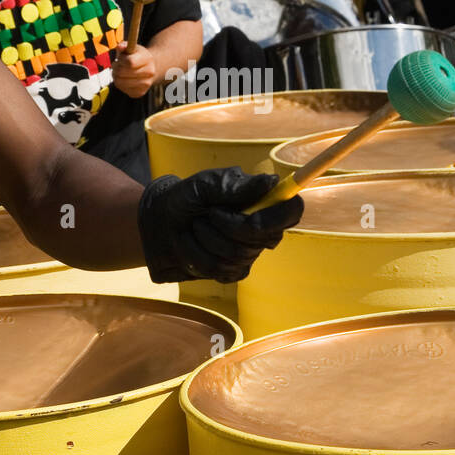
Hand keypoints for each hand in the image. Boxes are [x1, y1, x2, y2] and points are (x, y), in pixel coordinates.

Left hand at [112, 41, 156, 97]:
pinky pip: (122, 88)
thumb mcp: (132, 47)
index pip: (130, 62)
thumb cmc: (138, 56)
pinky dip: (119, 83)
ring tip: (119, 71)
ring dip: (115, 76)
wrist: (150, 69)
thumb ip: (124, 46)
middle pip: (122, 73)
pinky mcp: (139, 93)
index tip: (120, 57)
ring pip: (120, 82)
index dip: (121, 59)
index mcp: (148, 59)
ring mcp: (145, 84)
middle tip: (116, 65)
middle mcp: (149, 73)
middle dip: (115, 68)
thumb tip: (120, 47)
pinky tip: (124, 78)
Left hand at [137, 167, 304, 282]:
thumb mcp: (207, 184)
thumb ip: (238, 185)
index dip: (280, 216)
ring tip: (195, 225)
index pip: (292, 211)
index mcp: (263, 203)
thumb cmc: (188, 197)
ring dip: (207, 237)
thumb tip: (272, 181)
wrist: (162, 222)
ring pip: (237, 254)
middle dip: (229, 225)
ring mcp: (248, 254)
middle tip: (209, 212)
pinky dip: (197, 253)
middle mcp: (262, 231)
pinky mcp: (232, 272)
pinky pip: (220, 270)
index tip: (254, 217)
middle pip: (263, 237)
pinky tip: (192, 242)